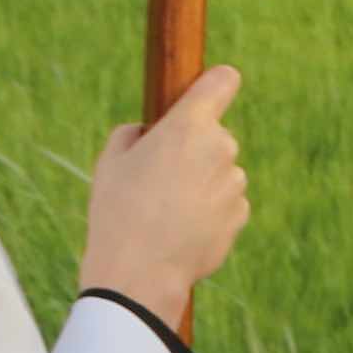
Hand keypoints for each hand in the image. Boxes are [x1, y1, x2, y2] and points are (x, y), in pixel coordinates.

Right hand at [81, 64, 253, 330]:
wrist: (140, 270)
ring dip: (201, 182)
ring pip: (220, 171)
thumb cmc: (118, 210)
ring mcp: (235, 183)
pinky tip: (181, 228)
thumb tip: (148, 132)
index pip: (222, 82)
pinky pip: (225, 202)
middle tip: (158, 177)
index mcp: (189, 125)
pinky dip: (209, 210)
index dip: (217, 83)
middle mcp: (221, 148)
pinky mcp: (241, 214)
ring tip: (164, 209)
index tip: (211, 88)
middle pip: (213, 136)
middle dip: (193, 150)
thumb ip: (135, 134)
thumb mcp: (111, 160)